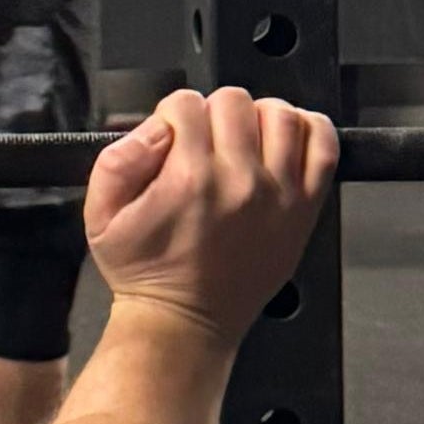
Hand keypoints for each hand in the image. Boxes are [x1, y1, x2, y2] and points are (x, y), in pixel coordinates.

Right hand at [83, 87, 339, 346]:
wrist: (185, 321)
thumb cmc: (146, 272)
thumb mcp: (100, 217)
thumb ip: (116, 161)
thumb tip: (156, 127)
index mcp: (189, 178)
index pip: (186, 104)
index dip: (172, 115)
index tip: (171, 138)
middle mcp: (240, 181)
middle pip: (234, 101)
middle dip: (212, 114)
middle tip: (203, 143)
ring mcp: (279, 193)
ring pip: (281, 114)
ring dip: (258, 117)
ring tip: (242, 139)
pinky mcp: (304, 207)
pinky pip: (323, 147)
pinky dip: (309, 130)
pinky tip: (284, 139)